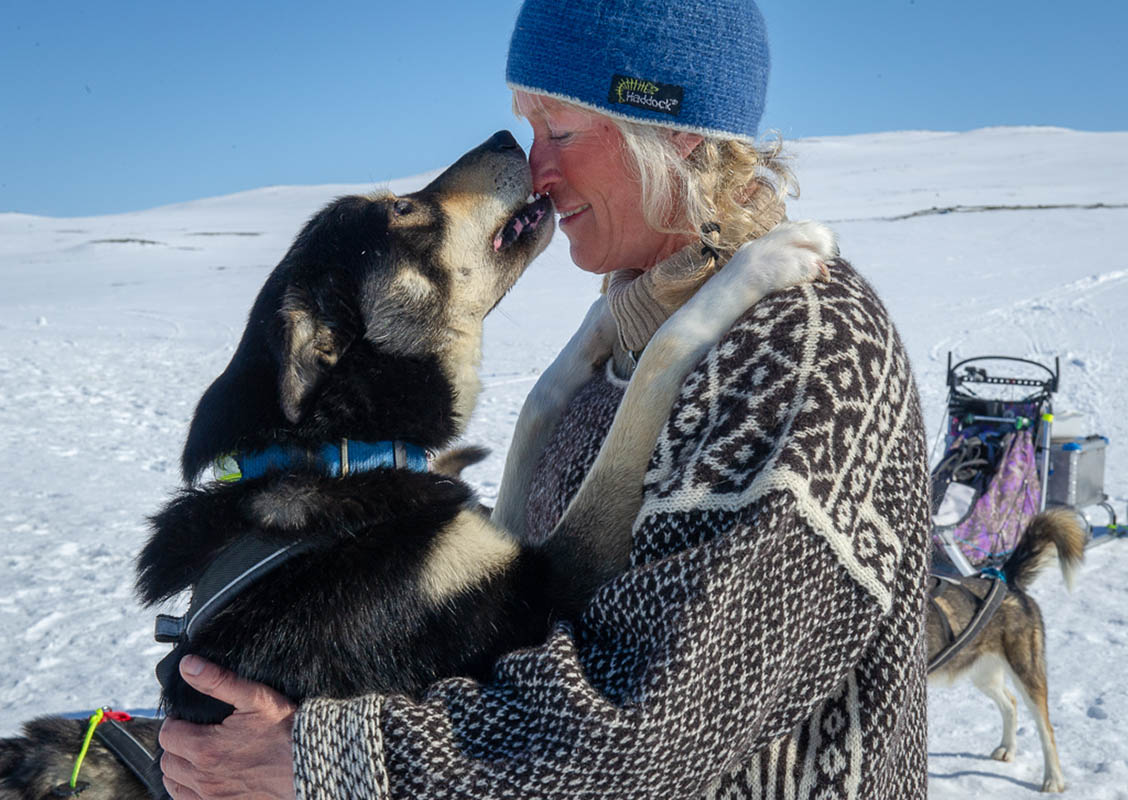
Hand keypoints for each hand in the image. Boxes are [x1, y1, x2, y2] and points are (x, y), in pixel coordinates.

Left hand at [158, 655, 296, 799]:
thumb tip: (188, 665)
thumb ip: (218, 681)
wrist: (311, 765)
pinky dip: (191, 790)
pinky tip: (208, 778)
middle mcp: (203, 778)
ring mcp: (212, 798)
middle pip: (168, 760)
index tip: (192, 719)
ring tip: (200, 756)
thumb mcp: (256, 698)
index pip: (167, 734)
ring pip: (174, 784)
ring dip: (180, 769)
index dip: (177, 722)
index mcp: (204, 748)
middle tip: (197, 734)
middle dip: (178, 745)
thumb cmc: (287, 732)